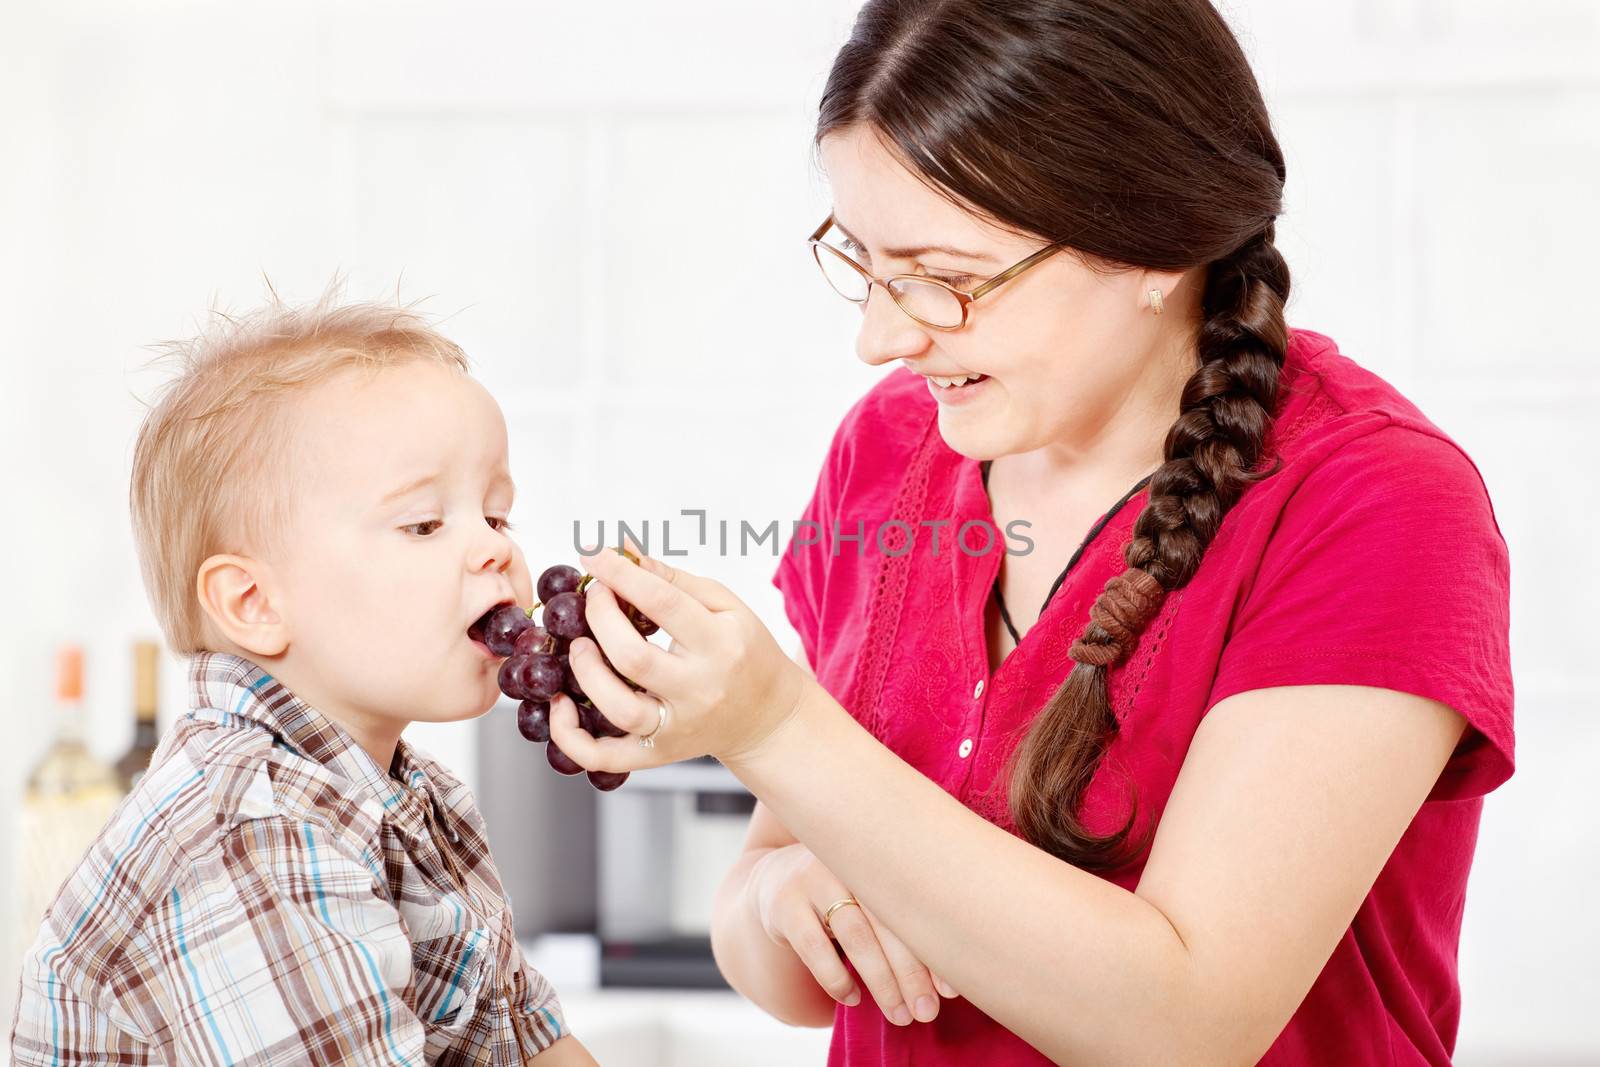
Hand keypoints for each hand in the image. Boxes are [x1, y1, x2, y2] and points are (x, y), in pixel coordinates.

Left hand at [547, 547, 814, 771]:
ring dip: (585, 671)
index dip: (622, 575)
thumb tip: (623, 551)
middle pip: (633, 658)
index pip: (665, 604)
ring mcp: (676, 728)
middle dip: (600, 618)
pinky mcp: (657, 754)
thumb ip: (673, 579)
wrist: (767, 718)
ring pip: (618, 709)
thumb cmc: (744, 652)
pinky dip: (571, 737)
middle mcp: (699, 690)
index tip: (595, 555)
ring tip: (579, 646)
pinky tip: (561, 705)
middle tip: (592, 598)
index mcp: (721, 645)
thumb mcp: (725, 607)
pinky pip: (604, 757)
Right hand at [752, 843, 956, 1025]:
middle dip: (911, 974)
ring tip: (898, 1015)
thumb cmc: (846, 896)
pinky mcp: (785, 905)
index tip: (950, 993)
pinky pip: (814, 947)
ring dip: (880, 981)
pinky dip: (836, 978)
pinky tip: (853, 999)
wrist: (776, 878)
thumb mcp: (873, 894)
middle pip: (888, 922)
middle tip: (926, 1013)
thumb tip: (947, 985)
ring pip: (856, 935)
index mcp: (882, 858)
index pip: (915, 907)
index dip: (933, 951)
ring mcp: (814, 879)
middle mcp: (850, 863)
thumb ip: (904, 920)